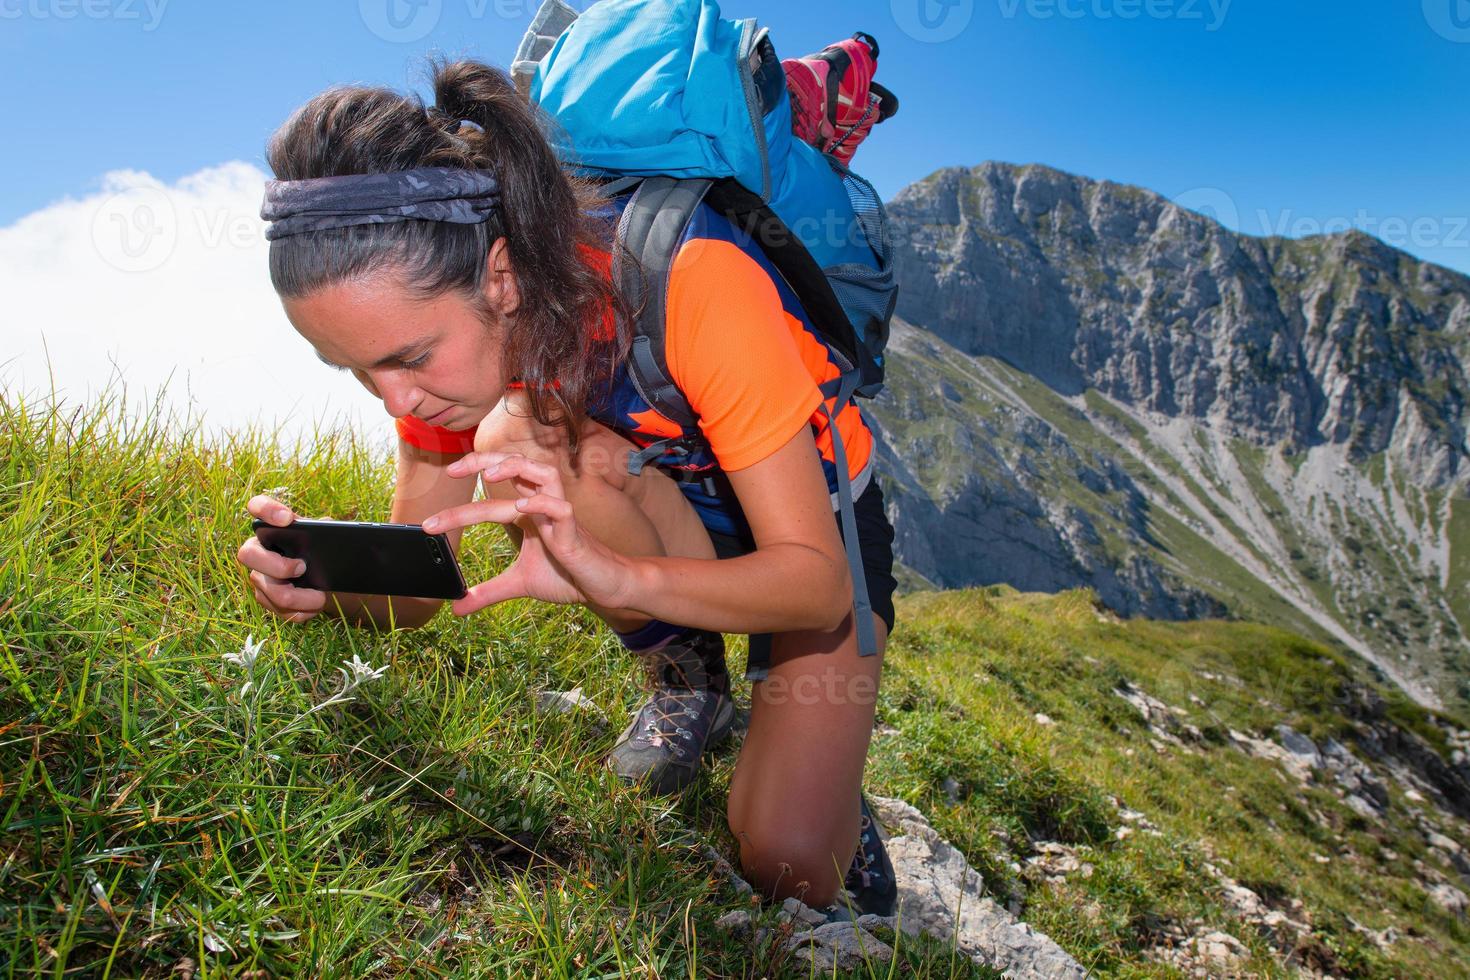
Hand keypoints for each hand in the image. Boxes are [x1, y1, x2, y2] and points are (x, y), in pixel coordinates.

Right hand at [236, 494, 325, 623]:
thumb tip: (330, 530)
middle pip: (247, 554)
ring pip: (270, 590)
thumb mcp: (328, 537)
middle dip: (276, 564)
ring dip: (299, 597)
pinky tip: (315, 608)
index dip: (266, 509)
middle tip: (303, 567)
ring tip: (321, 597)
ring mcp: (259, 577)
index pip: (257, 507)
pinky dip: (302, 611)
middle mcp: (258, 551)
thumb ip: (325, 529)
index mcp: (272, 527)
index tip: (288, 519)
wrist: (330, 580)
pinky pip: (280, 610)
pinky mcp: (267, 599)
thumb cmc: (324, 550)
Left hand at [423, 452, 636, 615]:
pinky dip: (542, 504)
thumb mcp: (519, 583)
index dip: (474, 470)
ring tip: (489, 474)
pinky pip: (561, 509)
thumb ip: (488, 591)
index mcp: (530, 510)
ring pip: (544, 474)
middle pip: (516, 466)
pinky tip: (522, 508)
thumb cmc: (567, 577)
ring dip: (517, 468)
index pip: (500, 481)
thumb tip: (455, 608)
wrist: (603, 588)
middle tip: (451, 471)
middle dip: (483, 461)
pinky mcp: (574, 533)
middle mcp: (544, 505)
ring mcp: (560, 516)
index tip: (447, 476)